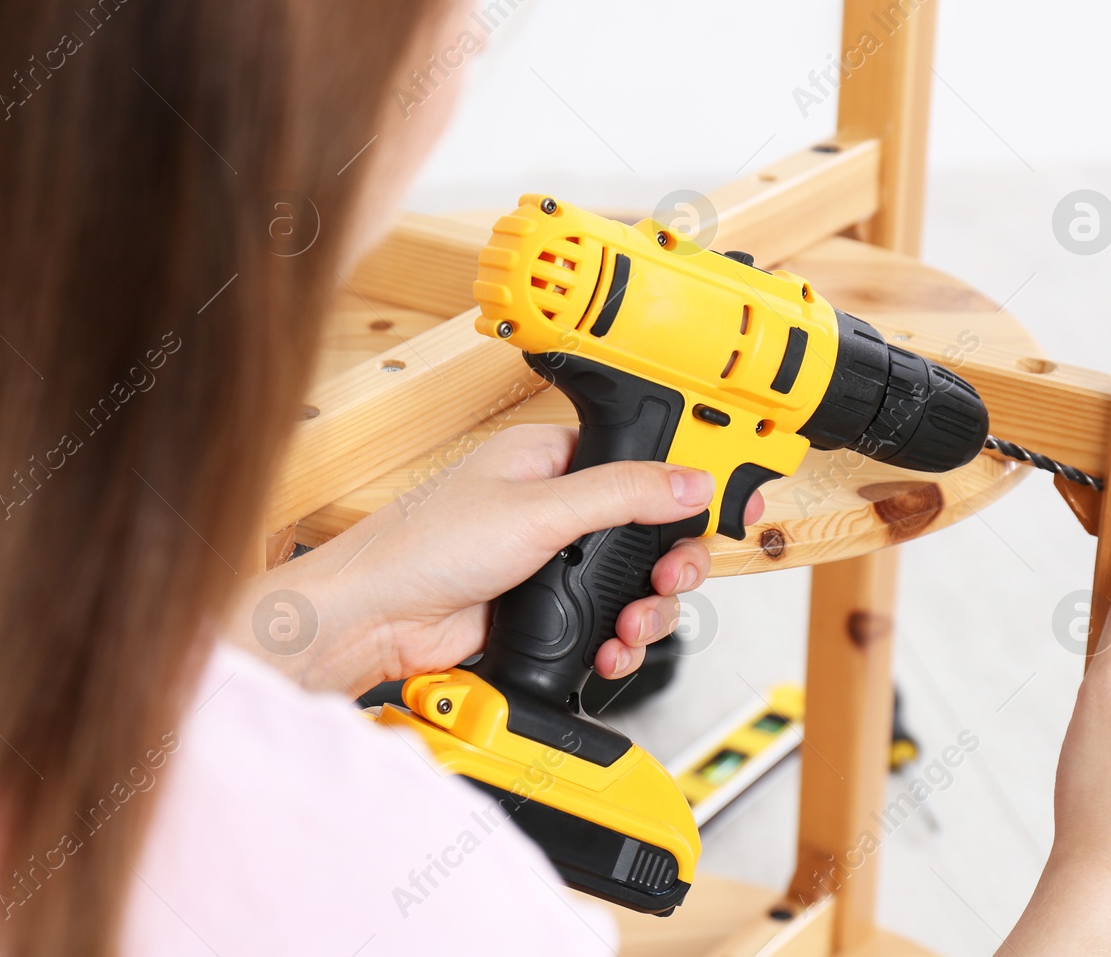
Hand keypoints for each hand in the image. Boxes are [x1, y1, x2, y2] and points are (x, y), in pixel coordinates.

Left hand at [228, 424, 762, 694]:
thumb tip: (690, 480)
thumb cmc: (426, 546)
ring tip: (633, 627)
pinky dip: (617, 641)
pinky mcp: (545, 608)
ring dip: (645, 610)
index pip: (641, 459)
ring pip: (632, 582)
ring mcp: (552, 561)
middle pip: (649, 529)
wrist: (378, 620)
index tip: (732, 502)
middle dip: (670, 562)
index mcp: (552, 458)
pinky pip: (604, 622)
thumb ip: (621, 495)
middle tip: (674, 580)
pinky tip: (609, 652)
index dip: (688, 482)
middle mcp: (556, 505)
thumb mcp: (538, 511)